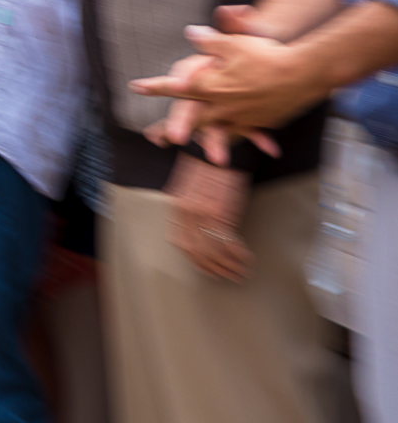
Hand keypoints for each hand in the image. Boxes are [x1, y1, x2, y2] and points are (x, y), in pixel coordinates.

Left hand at [131, 22, 314, 149]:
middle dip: (171, 125)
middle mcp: (221, 105)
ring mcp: (240, 117)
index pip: (176, 85)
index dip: (156, 86)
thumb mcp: (232, 42)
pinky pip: (243, 132)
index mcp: (209, 85)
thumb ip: (208, 40)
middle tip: (153, 135)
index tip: (137, 86)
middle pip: (190, 116)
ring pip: (214, 129)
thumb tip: (189, 33)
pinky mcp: (259, 122)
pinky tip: (231, 141)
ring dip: (199, 137)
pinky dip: (237, 138)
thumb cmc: (265, 54)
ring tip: (190, 147)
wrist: (302, 73)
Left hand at [164, 154, 252, 281]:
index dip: (195, 260)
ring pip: (212, 250)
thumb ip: (192, 211)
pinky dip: (238, 254)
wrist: (218, 146)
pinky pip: (227, 242)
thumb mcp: (192, 190)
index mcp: (176, 206)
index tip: (206, 269)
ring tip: (239, 271)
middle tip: (227, 276)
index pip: (181, 243)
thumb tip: (201, 234)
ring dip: (228, 265)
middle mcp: (185, 211)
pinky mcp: (220, 211)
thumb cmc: (209, 168)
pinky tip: (246, 258)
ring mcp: (201, 213)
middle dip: (213, 268)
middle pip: (196, 251)